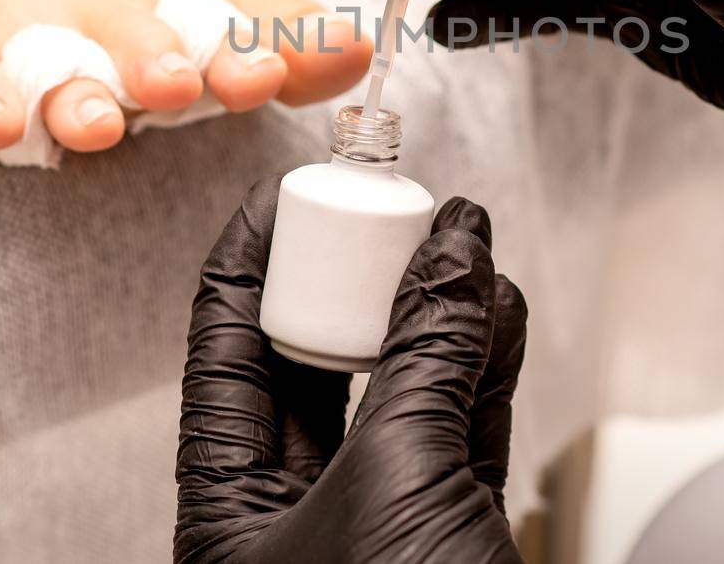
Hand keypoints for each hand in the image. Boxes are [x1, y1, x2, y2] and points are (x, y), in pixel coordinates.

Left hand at [175, 176, 526, 563]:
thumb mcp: (398, 473)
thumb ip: (423, 355)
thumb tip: (450, 255)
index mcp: (231, 517)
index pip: (226, 358)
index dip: (252, 267)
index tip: (280, 198)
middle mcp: (293, 516)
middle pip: (313, 364)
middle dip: (356, 284)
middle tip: (378, 216)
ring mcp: (375, 521)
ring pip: (399, 393)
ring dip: (438, 316)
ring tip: (460, 246)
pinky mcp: (449, 525)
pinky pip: (459, 426)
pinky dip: (483, 365)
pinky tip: (498, 310)